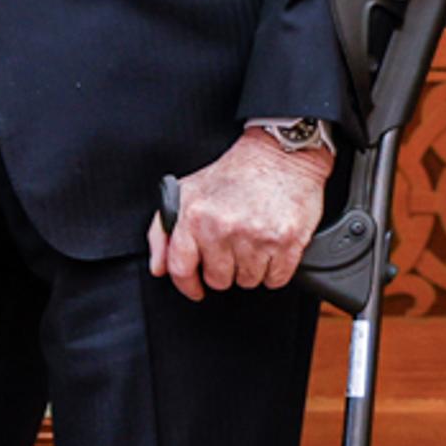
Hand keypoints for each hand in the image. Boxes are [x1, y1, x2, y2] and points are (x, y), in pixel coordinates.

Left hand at [147, 128, 331, 298]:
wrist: (279, 155)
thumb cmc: (233, 174)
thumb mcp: (187, 193)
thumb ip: (163, 232)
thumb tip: (159, 268)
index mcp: (195, 216)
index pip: (181, 268)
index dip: (187, 285)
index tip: (195, 289)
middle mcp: (223, 228)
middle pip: (218, 280)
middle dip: (224, 271)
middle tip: (232, 249)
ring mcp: (257, 236)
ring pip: (248, 281)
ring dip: (250, 270)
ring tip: (252, 243)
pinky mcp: (287, 241)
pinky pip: (276, 279)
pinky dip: (275, 270)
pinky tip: (271, 249)